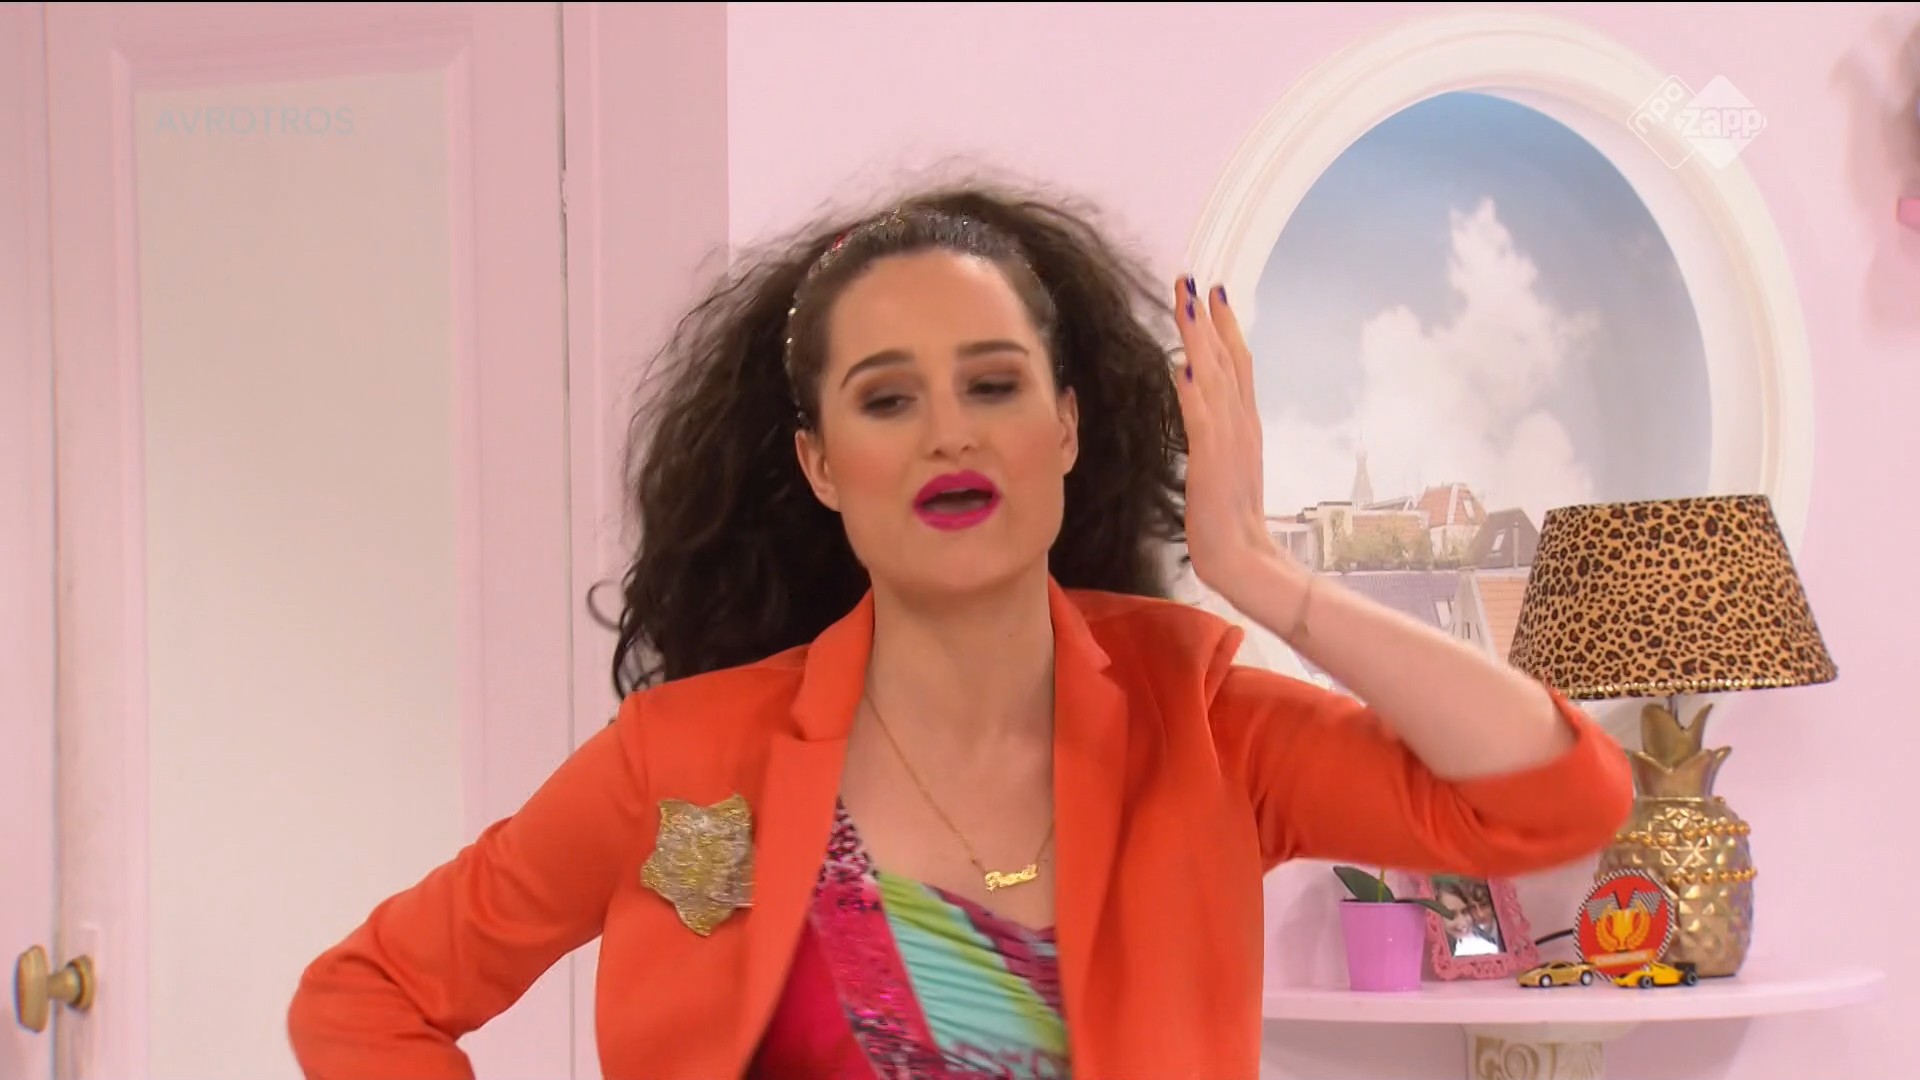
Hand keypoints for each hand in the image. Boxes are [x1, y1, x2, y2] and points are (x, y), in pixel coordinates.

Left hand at [1169, 275, 1280, 596]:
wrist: (1245, 558)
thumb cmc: (1230, 517)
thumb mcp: (1225, 463)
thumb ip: (1217, 429)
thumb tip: (1199, 393)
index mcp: (1245, 423)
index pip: (1237, 365)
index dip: (1224, 327)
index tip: (1212, 293)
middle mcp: (1241, 423)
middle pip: (1227, 360)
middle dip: (1209, 318)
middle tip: (1194, 279)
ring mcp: (1229, 441)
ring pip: (1215, 378)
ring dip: (1201, 339)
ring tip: (1188, 303)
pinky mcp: (1212, 462)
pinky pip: (1202, 421)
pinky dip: (1195, 393)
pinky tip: (1185, 367)